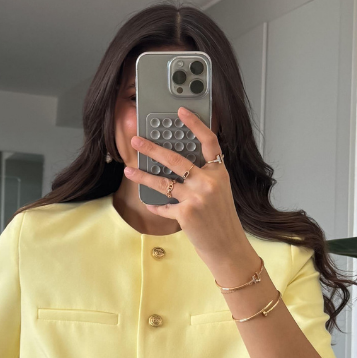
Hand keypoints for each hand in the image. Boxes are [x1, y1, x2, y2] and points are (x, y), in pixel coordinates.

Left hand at [125, 107, 252, 273]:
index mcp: (218, 173)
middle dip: (152, 148)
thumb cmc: (221, 220)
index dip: (195, 123)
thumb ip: (203, 177)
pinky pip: (164, 205)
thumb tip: (175, 166)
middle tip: (136, 141)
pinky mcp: (186, 214)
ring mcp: (197, 198)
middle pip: (175, 159)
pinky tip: (150, 203)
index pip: (209, 141)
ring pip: (163, 182)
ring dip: (142, 176)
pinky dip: (156, 205)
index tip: (181, 111)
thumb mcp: (219, 192)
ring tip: (129, 170)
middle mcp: (208, 182)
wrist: (227, 246)